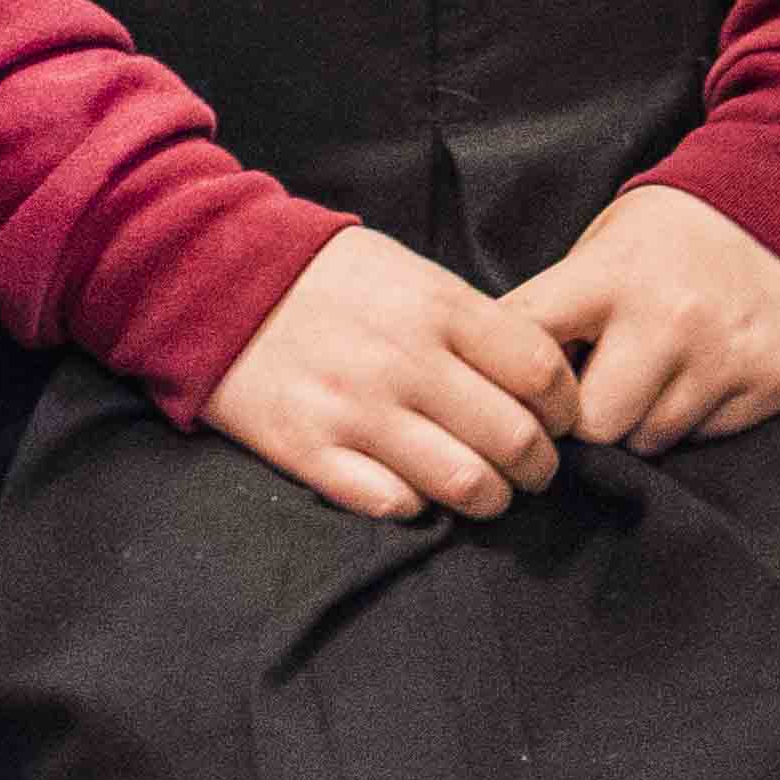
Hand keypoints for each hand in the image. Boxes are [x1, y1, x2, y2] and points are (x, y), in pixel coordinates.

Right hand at [199, 222, 579, 520]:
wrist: (213, 281)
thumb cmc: (327, 278)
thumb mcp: (411, 273)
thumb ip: (470, 322)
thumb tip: (536, 378)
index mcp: (438, 307)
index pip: (540, 371)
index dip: (566, 408)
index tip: (561, 420)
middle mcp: (404, 360)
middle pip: (514, 436)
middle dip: (539, 466)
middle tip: (534, 470)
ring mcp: (355, 409)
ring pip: (463, 481)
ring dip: (489, 497)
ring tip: (488, 491)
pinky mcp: (309, 451)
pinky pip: (391, 503)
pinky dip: (416, 506)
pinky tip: (416, 491)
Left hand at [504, 183, 779, 452]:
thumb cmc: (675, 231)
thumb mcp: (606, 245)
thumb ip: (563, 311)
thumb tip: (511, 386)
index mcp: (611, 277)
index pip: (531, 357)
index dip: (517, 387)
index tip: (524, 391)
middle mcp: (670, 319)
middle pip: (596, 425)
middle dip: (589, 417)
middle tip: (599, 390)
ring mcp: (725, 354)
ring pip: (651, 442)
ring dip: (643, 421)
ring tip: (658, 374)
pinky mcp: (772, 380)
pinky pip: (705, 437)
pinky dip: (696, 418)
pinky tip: (705, 372)